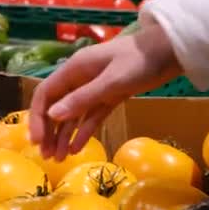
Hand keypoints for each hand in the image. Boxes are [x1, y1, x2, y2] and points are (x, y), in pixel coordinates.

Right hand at [29, 23, 181, 160]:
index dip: (37, 118)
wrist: (171, 50)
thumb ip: (82, 98)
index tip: (37, 141)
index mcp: (73, 70)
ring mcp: (93, 88)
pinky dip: (83, 132)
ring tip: (59, 159)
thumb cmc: (140, 61)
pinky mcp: (109, 96)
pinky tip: (76, 148)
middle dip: (49, 131)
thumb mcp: (112, 81)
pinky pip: (90, 117)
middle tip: (47, 156)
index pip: (45, 95)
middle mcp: (78, 79)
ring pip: (72, 115)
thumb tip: (52, 115)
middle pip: (56, 107)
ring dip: (64, 136)